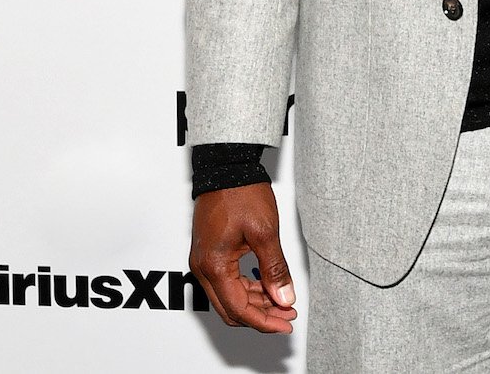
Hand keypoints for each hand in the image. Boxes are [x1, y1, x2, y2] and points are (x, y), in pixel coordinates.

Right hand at [190, 183, 297, 332]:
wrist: (226, 166)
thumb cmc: (240, 192)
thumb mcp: (265, 232)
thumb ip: (275, 268)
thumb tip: (284, 296)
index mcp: (214, 265)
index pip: (239, 308)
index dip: (265, 320)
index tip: (286, 322)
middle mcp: (203, 267)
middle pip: (231, 309)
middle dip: (261, 315)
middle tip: (287, 313)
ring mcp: (204, 260)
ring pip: (228, 297)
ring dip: (255, 302)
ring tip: (282, 300)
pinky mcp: (209, 252)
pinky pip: (226, 281)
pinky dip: (246, 288)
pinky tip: (266, 285)